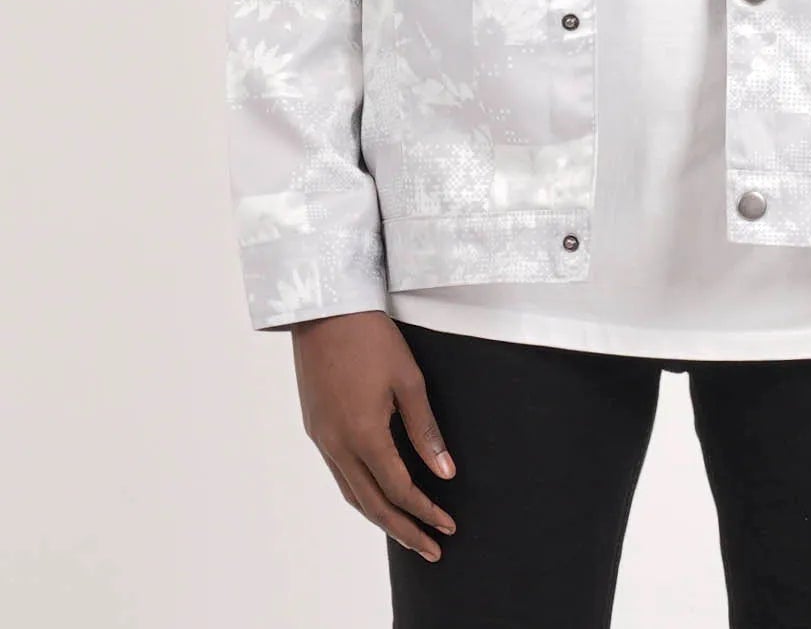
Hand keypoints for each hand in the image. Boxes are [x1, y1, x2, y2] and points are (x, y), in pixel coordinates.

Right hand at [292, 310, 458, 560]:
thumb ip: (425, 430)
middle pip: (372, 504)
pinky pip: (339, 473)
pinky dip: (361, 492)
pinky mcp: (315, 427)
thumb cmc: (371, 338)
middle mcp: (337, 445)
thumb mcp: (408, 379)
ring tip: (407, 530)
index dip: (425, 511)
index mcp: (363, 435)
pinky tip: (377, 493)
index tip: (448, 525)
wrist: (325, 309)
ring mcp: (322, 438)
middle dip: (404, 530)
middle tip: (431, 548)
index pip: (399, 490)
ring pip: (351, 493)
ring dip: (380, 517)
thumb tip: (445, 471)